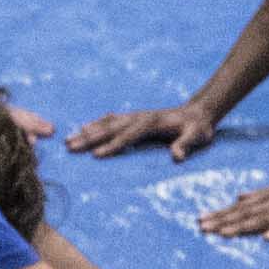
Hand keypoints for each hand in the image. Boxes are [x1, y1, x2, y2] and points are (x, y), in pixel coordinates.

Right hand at [70, 100, 228, 162]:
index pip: (128, 136)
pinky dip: (96, 123)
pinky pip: (111, 119)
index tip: (96, 155)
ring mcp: (136, 116)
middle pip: (111, 127)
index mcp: (152, 123)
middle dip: (90, 138)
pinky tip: (84, 128)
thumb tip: (176, 156)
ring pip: (107, 122)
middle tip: (70, 147)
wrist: (199, 113)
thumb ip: (186, 145)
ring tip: (69, 139)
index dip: (113, 146)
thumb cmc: (198, 129)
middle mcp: (140, 117)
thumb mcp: (197, 138)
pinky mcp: (134, 117)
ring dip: (88, 130)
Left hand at [202, 174, 268, 241]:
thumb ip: (261, 195)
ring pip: (264, 219)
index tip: (200, 221)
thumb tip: (238, 196)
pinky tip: (267, 239)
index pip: (241, 207)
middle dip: (224, 221)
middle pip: (246, 213)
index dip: (221, 214)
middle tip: (202, 228)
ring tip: (225, 234)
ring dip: (244, 226)